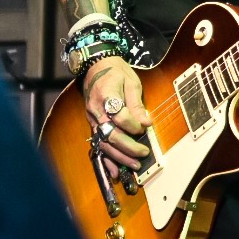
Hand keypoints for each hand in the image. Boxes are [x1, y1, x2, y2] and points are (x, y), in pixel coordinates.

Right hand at [82, 56, 150, 178]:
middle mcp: (95, 110)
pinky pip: (98, 144)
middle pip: (111, 134)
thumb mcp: (131, 82)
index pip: (119, 116)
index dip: (134, 124)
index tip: (146, 127)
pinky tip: (115, 171)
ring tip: (134, 165)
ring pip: (104, 143)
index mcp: (106, 96)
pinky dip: (106, 159)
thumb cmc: (116, 72)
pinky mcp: (93, 125)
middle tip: (144, 153)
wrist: (96, 67)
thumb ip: (136, 104)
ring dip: (119, 157)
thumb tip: (145, 123)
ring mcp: (92, 119)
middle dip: (128, 147)